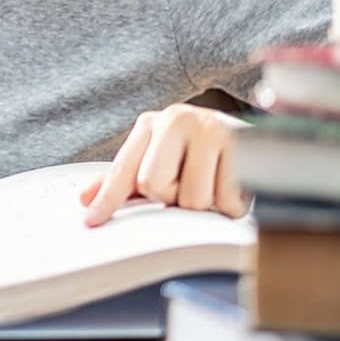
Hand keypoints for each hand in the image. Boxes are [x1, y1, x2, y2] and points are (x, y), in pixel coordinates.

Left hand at [80, 104, 247, 226]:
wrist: (253, 135)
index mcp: (150, 124)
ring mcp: (212, 130)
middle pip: (154, 185)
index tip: (92, 220)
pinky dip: (230, 205)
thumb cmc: (197, 151)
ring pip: (192, 199)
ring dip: (204, 204)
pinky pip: (227, 202)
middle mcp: (178, 120)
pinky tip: (232, 184)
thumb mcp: (157, 157)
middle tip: (185, 185)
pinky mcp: (243, 147)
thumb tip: (86, 201)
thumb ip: (123, 180)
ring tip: (212, 182)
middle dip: (171, 196)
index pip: (123, 168)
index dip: (107, 199)